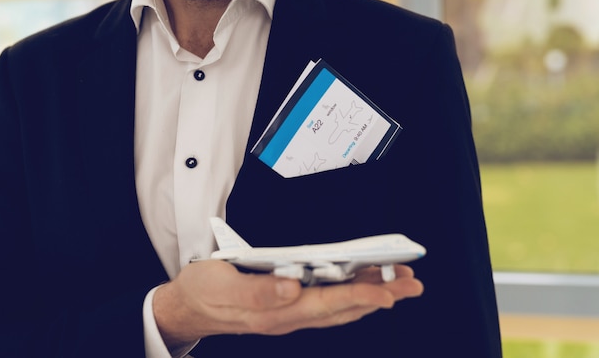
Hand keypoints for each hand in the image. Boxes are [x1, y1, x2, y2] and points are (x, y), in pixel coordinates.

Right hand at [152, 260, 422, 348]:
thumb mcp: (224, 286)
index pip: (328, 305)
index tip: (389, 293)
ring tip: (397, 282)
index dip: (361, 297)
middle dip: (380, 296)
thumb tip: (294, 288)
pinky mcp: (285, 305)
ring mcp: (289, 312)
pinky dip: (349, 294)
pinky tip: (360, 285)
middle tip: (412, 283)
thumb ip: (259, 291)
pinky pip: (326, 302)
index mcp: (276, 311)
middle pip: (343, 307)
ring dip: (370, 294)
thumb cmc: (203, 292)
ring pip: (339, 306)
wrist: (186, 306)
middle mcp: (289, 315)